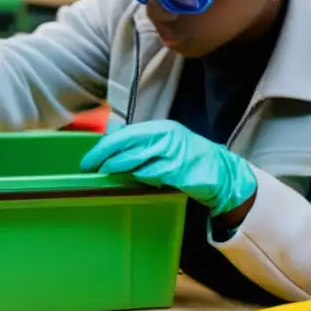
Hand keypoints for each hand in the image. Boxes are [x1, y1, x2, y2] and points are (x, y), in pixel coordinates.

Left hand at [80, 120, 256, 217]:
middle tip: (90, 169)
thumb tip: (110, 141)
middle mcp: (166, 137)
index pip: (125, 134)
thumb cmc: (189, 158)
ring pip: (137, 161)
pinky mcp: (179, 171)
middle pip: (127, 146)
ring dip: (118, 169)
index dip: (103, 147)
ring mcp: (174, 154)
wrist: (222, 173)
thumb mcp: (166, 143)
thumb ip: (142, 143)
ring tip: (105, 175)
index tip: (88, 159)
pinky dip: (140, 179)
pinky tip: (135, 182)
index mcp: (161, 129)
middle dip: (105, 158)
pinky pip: (152, 175)